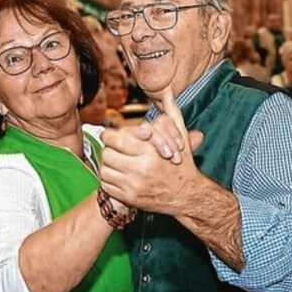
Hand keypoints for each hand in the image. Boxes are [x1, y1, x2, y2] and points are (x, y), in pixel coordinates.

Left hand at [100, 90, 201, 213]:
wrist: (187, 195)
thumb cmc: (182, 165)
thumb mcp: (179, 138)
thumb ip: (172, 113)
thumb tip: (169, 93)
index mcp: (150, 152)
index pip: (116, 139)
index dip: (110, 136)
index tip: (112, 136)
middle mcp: (141, 169)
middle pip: (107, 154)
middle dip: (110, 150)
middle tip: (115, 150)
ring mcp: (134, 186)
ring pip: (105, 170)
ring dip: (108, 165)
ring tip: (117, 162)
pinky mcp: (130, 199)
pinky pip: (107, 186)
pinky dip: (109, 180)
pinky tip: (119, 176)